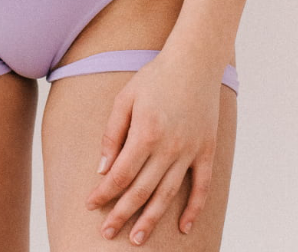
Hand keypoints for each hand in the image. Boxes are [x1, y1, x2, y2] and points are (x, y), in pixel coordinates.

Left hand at [84, 51, 220, 243]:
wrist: (194, 62)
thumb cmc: (155, 77)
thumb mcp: (126, 98)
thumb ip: (112, 134)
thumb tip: (103, 168)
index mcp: (145, 133)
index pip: (120, 174)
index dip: (104, 193)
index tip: (90, 205)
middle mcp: (169, 147)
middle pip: (141, 190)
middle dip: (121, 214)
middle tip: (107, 233)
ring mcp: (190, 150)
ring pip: (168, 195)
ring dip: (151, 219)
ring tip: (136, 238)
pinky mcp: (207, 150)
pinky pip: (201, 186)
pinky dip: (193, 209)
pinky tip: (183, 227)